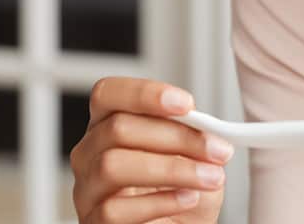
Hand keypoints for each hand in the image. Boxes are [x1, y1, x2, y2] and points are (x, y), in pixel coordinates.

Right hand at [70, 77, 232, 223]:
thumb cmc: (181, 191)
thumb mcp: (192, 155)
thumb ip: (192, 133)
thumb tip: (203, 124)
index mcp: (109, 124)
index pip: (108, 93)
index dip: (145, 94)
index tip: (187, 104)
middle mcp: (90, 153)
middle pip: (118, 128)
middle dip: (176, 136)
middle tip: (217, 149)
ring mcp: (86, 189)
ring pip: (113, 165)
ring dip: (171, 169)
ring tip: (209, 177)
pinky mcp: (93, 222)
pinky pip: (114, 209)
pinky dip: (160, 202)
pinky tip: (187, 198)